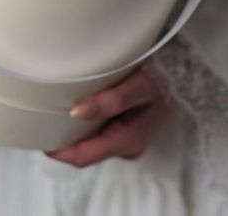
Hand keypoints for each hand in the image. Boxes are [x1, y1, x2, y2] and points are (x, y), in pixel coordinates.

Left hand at [45, 67, 170, 167]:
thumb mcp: (140, 85)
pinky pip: (100, 131)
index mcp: (129, 140)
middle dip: (65, 139)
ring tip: (59, 108)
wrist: (186, 71)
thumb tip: (77, 112)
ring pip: (92, 141)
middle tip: (45, 117)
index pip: (84, 156)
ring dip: (76, 129)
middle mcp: (127, 144)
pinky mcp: (127, 127)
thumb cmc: (165, 76)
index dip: (60, 150)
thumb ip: (111, 100)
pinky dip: (88, 121)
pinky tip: (83, 104)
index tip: (40, 134)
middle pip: (85, 151)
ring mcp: (127, 137)